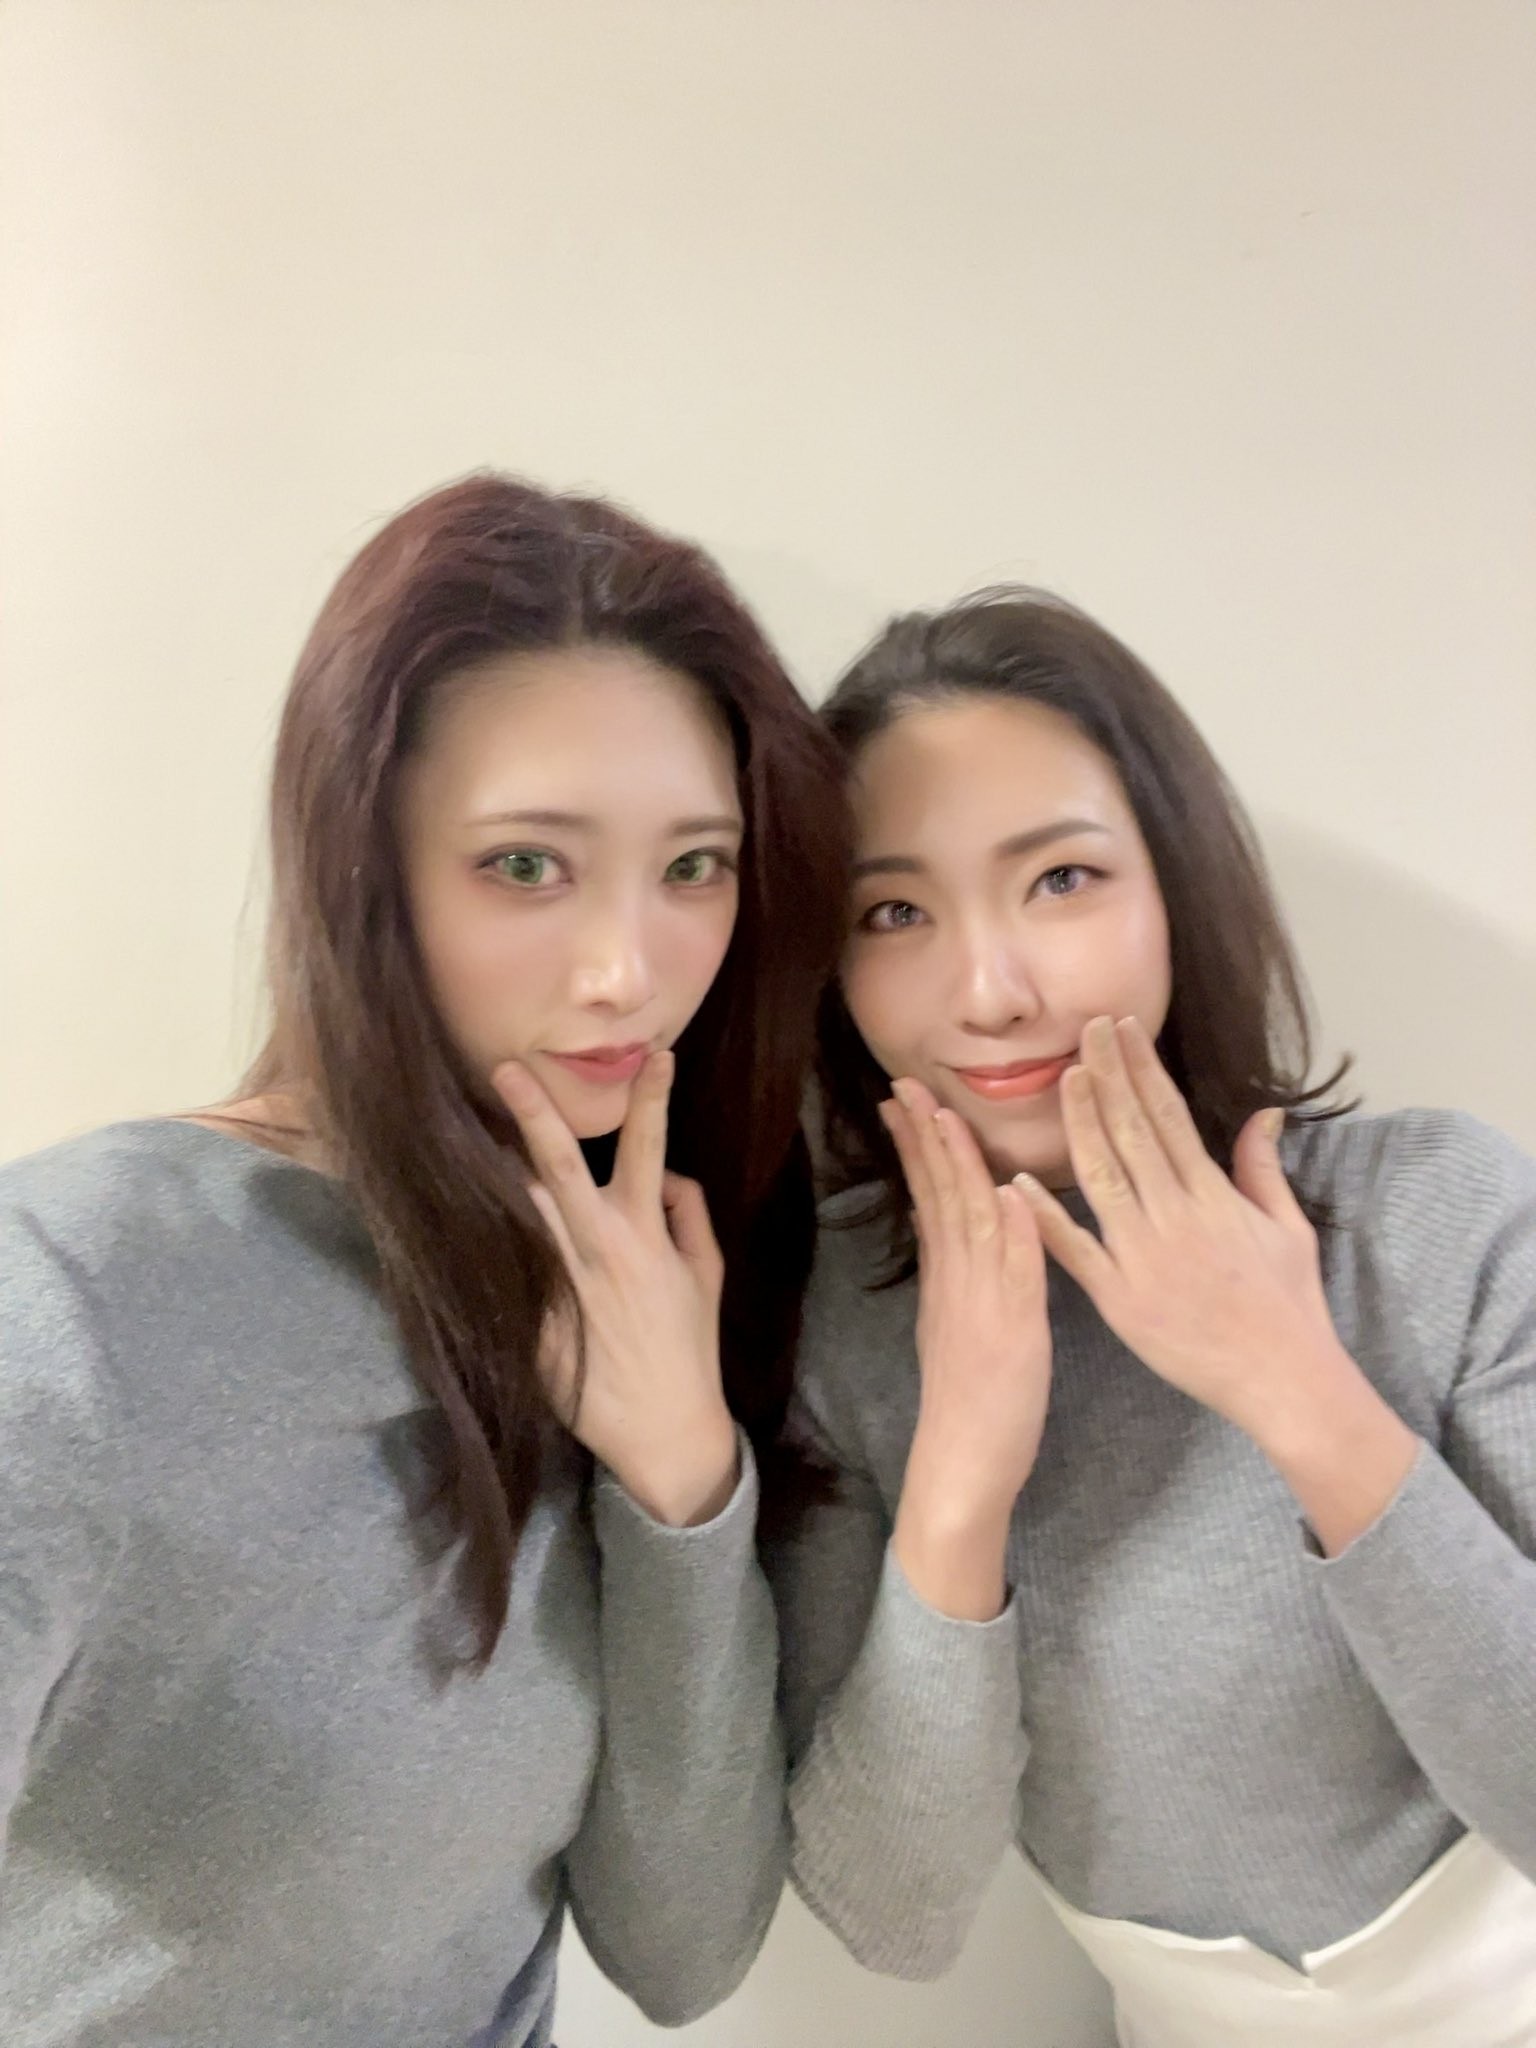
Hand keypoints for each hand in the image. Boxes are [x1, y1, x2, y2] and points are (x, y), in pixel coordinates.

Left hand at [495, 1050, 738, 1526]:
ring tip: (468, 1136)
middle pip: (561, 1165)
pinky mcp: (532, 1318)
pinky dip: (488, 1241)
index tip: (655, 1052)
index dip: (654, 1096)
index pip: (651, 1147)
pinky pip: (505, 1267)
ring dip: (498, 1170)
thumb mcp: (706, 1274)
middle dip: (535, 1113)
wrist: (663, 1429)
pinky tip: (462, 1217)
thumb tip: (670, 1172)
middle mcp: (599, 1248)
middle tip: (506, 1069)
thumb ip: (691, 1214)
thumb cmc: (689, 1348)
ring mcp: (561, 1283)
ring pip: (520, 1209)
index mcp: (645, 1233)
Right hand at [882, 1077, 1051, 1617]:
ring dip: (958, 1166)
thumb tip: (936, 1219)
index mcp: (947, 1276)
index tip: (905, 1097)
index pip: (930, 1194)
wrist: (963, 1464)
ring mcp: (980, 1302)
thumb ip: (948, 1270)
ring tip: (943, 1115)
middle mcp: (956, 1280)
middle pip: (939, 1194)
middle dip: (923, 1136)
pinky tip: (1010, 1192)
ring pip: (966, 1220)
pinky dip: (1011, 1232)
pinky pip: (1012, 1274)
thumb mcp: (955, 1323)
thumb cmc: (973, 1401)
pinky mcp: (1009, 1331)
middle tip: (904, 1085)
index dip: (919, 1144)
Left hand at [1016, 1016, 1371, 1451]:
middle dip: (1108, 1075)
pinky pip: (1075, 1251)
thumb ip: (1262, 1167)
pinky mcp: (1120, 1299)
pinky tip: (1018, 1180)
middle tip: (1085, 1027)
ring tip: (1063, 1076)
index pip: (1169, 1115)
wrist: (1284, 1380)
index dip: (1142, 1068)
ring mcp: (1144, 1257)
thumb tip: (1264, 1112)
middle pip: (1133, 1132)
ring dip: (1080, 1124)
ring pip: (1102, 1176)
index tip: (1123, 1028)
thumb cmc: (1290, 1305)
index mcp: (1214, 1196)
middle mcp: (1176, 1217)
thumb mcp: (1288, 1227)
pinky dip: (1045, 1217)